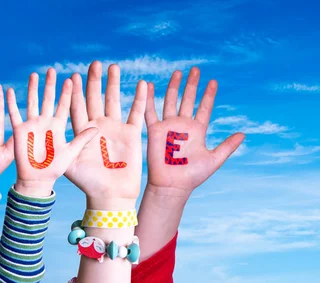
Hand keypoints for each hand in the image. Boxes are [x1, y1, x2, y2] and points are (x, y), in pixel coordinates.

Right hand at [7, 68, 98, 196]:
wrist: (37, 180)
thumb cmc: (55, 168)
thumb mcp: (72, 153)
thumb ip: (82, 140)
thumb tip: (97, 128)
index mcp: (58, 126)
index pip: (63, 105)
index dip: (67, 93)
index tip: (71, 78)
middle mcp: (45, 122)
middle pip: (47, 99)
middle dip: (49, 85)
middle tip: (52, 70)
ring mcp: (32, 125)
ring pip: (32, 102)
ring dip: (32, 89)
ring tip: (34, 75)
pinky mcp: (19, 131)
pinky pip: (14, 114)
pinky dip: (11, 103)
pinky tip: (8, 90)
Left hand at [64, 61, 146, 209]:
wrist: (110, 195)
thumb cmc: (88, 183)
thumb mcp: (72, 162)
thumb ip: (67, 143)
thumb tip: (58, 125)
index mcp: (81, 131)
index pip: (77, 106)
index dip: (75, 91)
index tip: (72, 76)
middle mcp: (97, 126)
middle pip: (95, 98)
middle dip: (94, 81)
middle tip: (94, 63)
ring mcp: (115, 128)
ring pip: (114, 100)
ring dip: (113, 84)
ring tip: (113, 66)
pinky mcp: (131, 134)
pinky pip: (136, 113)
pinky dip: (140, 99)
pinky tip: (142, 84)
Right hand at [145, 67, 244, 197]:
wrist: (172, 185)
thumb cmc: (192, 176)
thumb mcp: (214, 159)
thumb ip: (227, 146)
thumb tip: (243, 134)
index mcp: (197, 130)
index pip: (204, 108)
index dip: (209, 95)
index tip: (213, 82)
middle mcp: (183, 125)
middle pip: (187, 99)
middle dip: (191, 85)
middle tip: (196, 70)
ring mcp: (168, 126)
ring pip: (170, 101)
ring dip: (174, 87)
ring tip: (178, 73)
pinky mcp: (155, 130)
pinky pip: (150, 111)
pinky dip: (149, 98)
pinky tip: (150, 85)